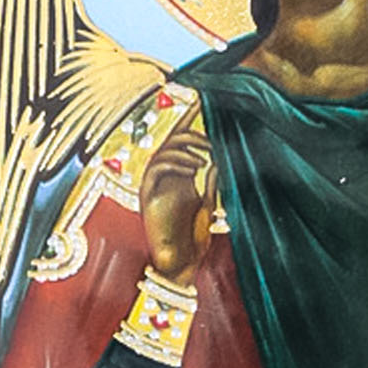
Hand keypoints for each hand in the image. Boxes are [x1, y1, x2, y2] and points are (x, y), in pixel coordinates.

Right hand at [139, 128, 217, 286]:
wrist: (179, 266)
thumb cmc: (195, 240)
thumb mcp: (210, 204)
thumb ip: (213, 181)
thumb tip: (219, 157)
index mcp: (181, 175)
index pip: (183, 141)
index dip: (191, 120)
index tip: (203, 101)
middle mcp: (167, 176)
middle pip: (175, 140)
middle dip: (194, 136)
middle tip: (213, 142)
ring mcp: (156, 185)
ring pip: (165, 151)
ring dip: (186, 149)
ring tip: (204, 156)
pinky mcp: (148, 196)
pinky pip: (157, 168)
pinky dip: (176, 163)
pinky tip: (194, 167)